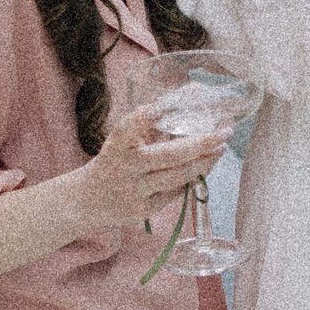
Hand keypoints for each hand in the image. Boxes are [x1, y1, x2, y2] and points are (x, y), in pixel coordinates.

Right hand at [66, 109, 227, 234]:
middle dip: (200, 143)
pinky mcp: (143, 210)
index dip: (140, 119)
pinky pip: (175, 193)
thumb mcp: (120, 142)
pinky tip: (204, 166)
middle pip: (166, 157)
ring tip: (221, 148)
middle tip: (224, 131)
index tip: (156, 108)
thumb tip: (186, 99)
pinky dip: (191, 178)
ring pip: (177, 177)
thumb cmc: (112, 163)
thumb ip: (146, 125)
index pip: (125, 131)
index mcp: (115, 147)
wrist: (85, 203)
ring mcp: (134, 192)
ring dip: (204, 162)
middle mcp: (124, 169)